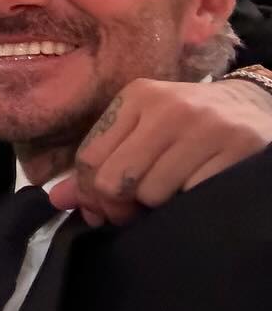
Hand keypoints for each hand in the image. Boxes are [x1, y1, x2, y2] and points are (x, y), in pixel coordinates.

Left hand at [51, 77, 271, 223]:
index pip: (90, 158)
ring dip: (155, 208)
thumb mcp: (141, 129)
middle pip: (116, 179)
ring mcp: (205, 127)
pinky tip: (193, 194)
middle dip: (118, 206)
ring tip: (168, 197)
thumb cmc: (186, 124)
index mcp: (136, 96)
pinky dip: (187, 205)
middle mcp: (168, 107)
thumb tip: (58, 200)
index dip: (89, 193)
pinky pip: (191, 197)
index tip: (99, 210)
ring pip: (151, 193)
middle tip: (130, 213)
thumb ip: (100, 161)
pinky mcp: (237, 148)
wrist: (253, 106)